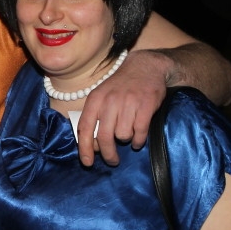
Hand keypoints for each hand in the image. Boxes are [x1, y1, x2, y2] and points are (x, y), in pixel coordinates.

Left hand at [75, 50, 168, 166]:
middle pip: (104, 137)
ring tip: (128, 136)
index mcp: (95, 100)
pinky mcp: (146, 105)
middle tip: (112, 161)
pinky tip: (138, 140)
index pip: (84, 128)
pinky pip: (140, 132)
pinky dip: (139, 141)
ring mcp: (128, 103)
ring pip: (122, 135)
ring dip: (126, 141)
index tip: (87, 162)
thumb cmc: (120, 87)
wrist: (146, 67)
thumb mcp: (101, 96)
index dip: (84, 148)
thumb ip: (94, 117)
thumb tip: (90, 144)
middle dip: (108, 154)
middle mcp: (110, 101)